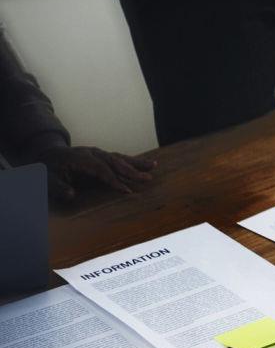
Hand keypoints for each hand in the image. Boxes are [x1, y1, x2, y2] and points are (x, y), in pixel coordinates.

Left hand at [37, 146, 154, 202]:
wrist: (47, 155)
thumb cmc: (48, 170)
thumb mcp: (47, 180)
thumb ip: (58, 188)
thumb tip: (71, 195)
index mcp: (79, 158)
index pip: (100, 169)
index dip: (113, 180)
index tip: (126, 191)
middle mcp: (91, 153)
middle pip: (114, 161)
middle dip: (131, 171)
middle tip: (147, 179)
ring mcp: (97, 153)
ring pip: (119, 157)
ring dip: (136, 163)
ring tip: (153, 166)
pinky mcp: (101, 155)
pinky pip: (118, 158)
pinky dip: (132, 161)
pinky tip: (145, 164)